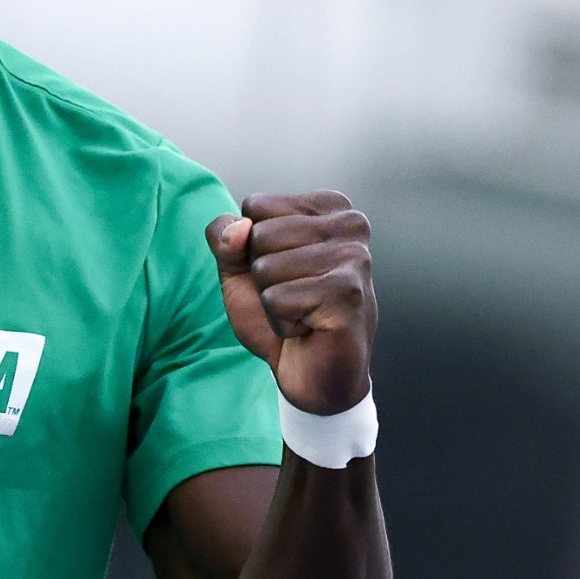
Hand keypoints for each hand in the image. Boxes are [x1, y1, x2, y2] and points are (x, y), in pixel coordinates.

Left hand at [207, 191, 374, 415]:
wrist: (311, 372)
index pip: (255, 206)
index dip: (252, 246)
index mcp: (330, 206)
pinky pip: (277, 299)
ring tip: (301, 311)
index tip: (283, 269)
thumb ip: (225, 237)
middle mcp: (350, 223)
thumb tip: (238, 229)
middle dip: (261, 274)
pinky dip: (281, 321)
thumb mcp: (240, 267)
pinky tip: (308, 328)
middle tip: (293, 295)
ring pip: (266, 268)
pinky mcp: (348, 294)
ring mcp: (354, 258)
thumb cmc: (282, 311)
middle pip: (259, 235)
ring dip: (272, 300)